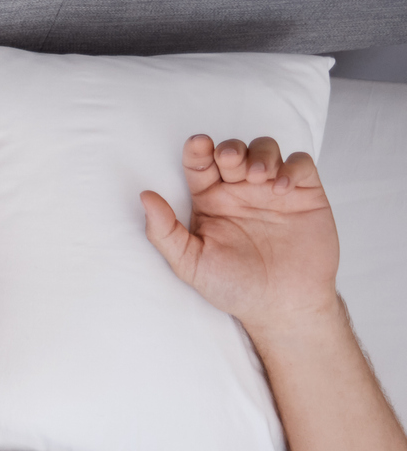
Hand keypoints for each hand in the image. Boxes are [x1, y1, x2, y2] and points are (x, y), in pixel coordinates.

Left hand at [140, 135, 340, 335]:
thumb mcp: (191, 263)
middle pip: (233, 151)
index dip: (197, 150)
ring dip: (261, 153)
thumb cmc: (233, 286)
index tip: (197, 145)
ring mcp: (272, 190)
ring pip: (266, 150)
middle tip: (229, 160)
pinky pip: (300, 164)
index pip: (199, 165)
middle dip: (230, 149)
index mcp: (209, 201)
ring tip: (257, 176)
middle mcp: (239, 191)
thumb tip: (144, 196)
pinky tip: (282, 188)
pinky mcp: (305, 194)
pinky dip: (292, 166)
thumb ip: (164, 231)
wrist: (282, 305)